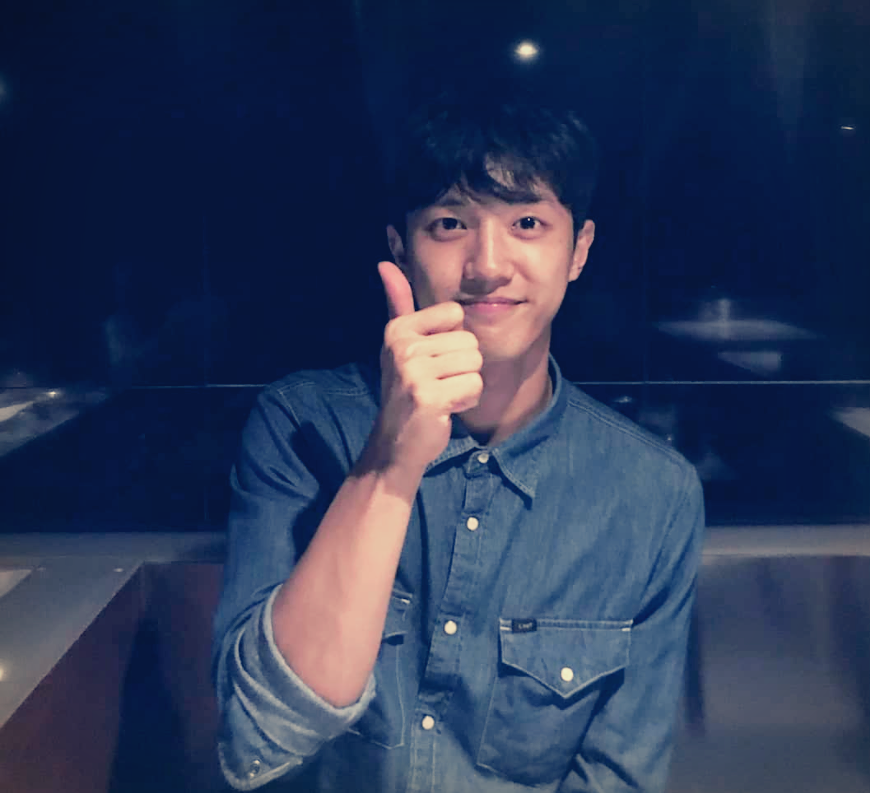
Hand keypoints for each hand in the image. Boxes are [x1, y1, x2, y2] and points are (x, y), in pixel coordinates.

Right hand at [368, 261, 482, 471]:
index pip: (456, 315)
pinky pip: (474, 386)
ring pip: (475, 364)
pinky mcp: (428, 398)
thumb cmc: (407, 390)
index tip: (432, 361)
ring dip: (465, 385)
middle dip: (462, 367)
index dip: (453, 342)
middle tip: (437, 384)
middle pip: (469, 342)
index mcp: (398, 330)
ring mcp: (413, 373)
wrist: (396, 443)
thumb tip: (385, 265)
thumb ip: (399, 304)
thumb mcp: (401, 344)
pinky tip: (445, 409)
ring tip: (441, 395)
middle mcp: (402, 347)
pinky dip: (466, 401)